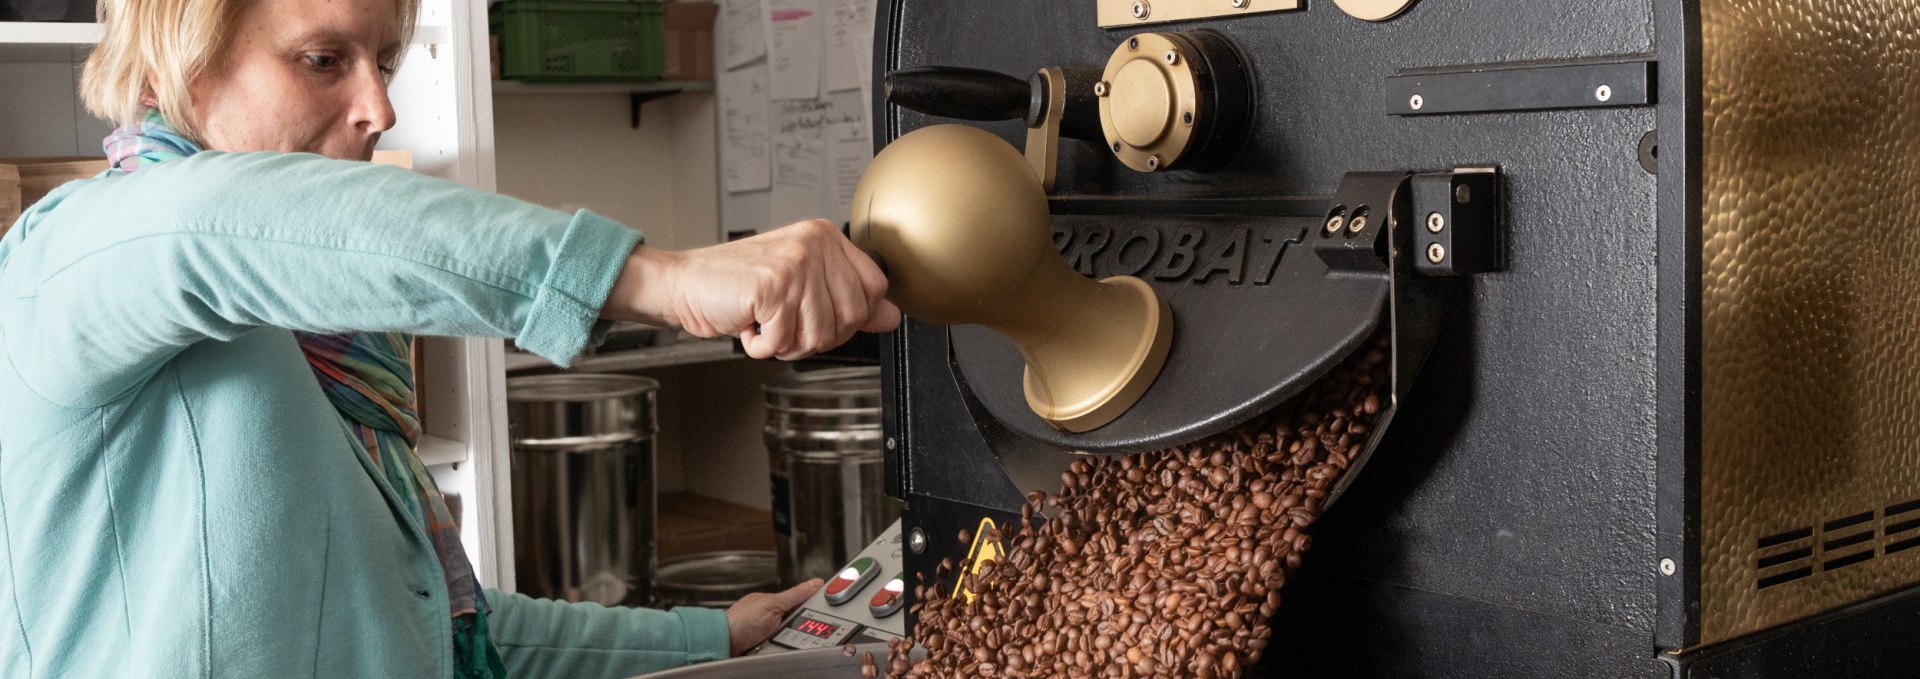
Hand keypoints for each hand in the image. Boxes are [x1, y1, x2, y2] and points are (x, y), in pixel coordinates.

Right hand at [605, 219, 901, 359]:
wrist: (683, 284)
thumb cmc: (736, 286)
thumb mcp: (800, 288)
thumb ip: (847, 300)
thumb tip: (892, 316)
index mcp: (825, 237)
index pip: (874, 290)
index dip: (848, 318)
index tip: (816, 315)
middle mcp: (813, 244)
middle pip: (852, 317)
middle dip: (816, 335)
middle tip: (784, 322)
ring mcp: (794, 263)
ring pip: (820, 335)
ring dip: (786, 343)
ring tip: (764, 321)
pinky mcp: (772, 286)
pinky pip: (784, 342)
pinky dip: (762, 347)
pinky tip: (748, 324)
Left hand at [725, 578, 822, 655]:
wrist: (723, 643)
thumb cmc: (740, 621)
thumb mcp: (772, 605)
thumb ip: (794, 595)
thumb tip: (814, 583)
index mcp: (774, 601)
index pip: (802, 600)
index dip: (813, 604)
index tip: (826, 607)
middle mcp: (772, 617)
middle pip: (800, 621)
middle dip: (801, 627)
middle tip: (791, 628)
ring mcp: (769, 633)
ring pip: (794, 637)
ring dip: (792, 640)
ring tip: (780, 640)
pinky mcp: (767, 648)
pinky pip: (784, 648)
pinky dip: (783, 649)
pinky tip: (777, 648)